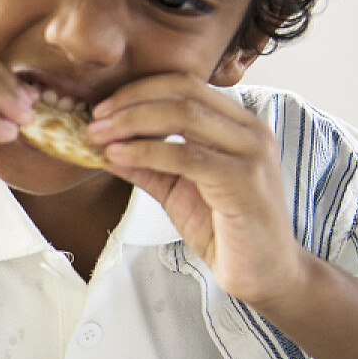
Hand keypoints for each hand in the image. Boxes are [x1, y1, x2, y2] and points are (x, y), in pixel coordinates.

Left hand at [87, 75, 306, 305]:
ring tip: (98, 136)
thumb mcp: (176, 190)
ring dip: (132, 122)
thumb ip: (146, 165)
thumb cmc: (225, 230)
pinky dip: (147, 151)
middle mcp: (250, 130)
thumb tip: (104, 147)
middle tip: (93, 120)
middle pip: (183, 92)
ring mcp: (251, 153)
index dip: (139, 90)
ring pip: (185, 116)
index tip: (101, 108)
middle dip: (130, 101)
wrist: (263, 274)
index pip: (185, 85)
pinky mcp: (244, 181)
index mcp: (238, 125)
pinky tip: (119, 156)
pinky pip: (187, 156)